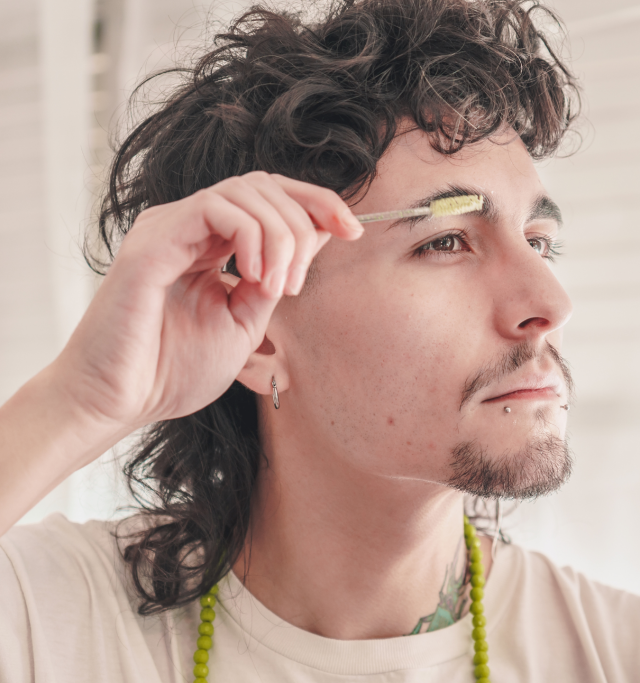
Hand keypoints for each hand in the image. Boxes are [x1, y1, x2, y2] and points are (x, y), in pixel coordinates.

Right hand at [53, 171, 361, 450]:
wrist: (120, 401)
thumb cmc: (172, 370)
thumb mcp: (246, 321)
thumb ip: (275, 279)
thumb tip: (318, 239)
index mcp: (212, 244)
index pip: (271, 197)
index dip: (317, 204)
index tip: (352, 231)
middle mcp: (189, 226)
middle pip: (265, 185)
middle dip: (307, 217)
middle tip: (301, 281)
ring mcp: (169, 227)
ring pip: (246, 191)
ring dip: (281, 235)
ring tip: (279, 287)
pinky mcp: (153, 240)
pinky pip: (215, 208)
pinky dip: (250, 236)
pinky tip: (252, 277)